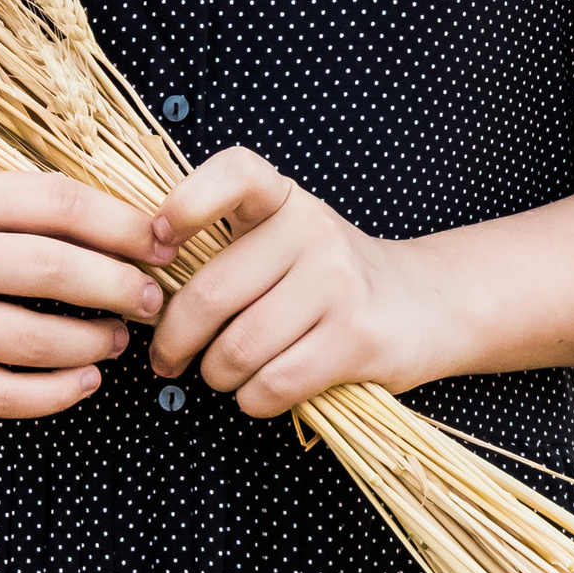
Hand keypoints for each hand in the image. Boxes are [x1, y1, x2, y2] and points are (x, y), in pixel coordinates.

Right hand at [0, 171, 165, 415]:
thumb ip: (34, 205)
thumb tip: (138, 231)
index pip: (59, 204)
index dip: (124, 226)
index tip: (162, 245)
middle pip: (53, 272)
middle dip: (120, 287)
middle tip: (151, 300)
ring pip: (35, 341)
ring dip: (94, 343)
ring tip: (117, 338)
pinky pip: (3, 394)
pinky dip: (56, 394)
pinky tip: (84, 381)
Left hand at [147, 149, 444, 418]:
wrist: (426, 305)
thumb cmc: (330, 279)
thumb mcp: (286, 240)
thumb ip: (228, 250)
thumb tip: (147, 295)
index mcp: (285, 201)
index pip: (236, 173)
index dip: (188, 203)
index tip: (159, 242)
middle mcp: (312, 233)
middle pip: (211, 295)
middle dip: (173, 341)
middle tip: (165, 361)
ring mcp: (338, 285)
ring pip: (238, 349)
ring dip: (217, 376)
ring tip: (223, 374)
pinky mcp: (356, 339)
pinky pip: (273, 384)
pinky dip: (252, 399)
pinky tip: (260, 391)